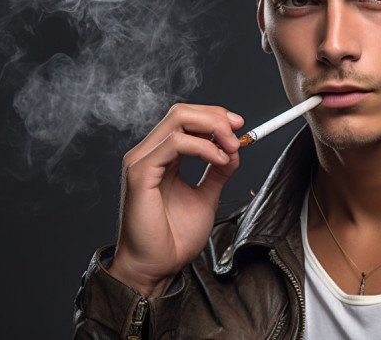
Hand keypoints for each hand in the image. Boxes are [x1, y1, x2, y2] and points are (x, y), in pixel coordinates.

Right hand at [107, 104, 243, 296]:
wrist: (156, 268)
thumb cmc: (174, 239)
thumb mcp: (206, 197)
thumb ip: (218, 172)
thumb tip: (235, 151)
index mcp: (161, 157)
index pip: (185, 119)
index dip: (214, 116)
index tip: (241, 126)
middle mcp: (148, 154)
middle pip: (181, 112)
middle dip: (216, 117)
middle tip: (239, 134)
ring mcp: (141, 161)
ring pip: (178, 120)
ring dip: (213, 129)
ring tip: (232, 149)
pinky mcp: (140, 173)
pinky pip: (174, 143)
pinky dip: (203, 146)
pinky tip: (219, 160)